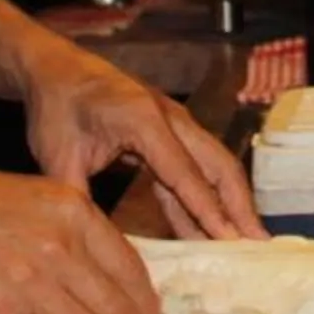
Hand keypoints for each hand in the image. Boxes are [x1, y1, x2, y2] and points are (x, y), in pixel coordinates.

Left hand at [24, 44, 264, 239]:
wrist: (56, 69)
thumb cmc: (56, 107)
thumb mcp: (57, 155)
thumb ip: (77, 197)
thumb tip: (87, 243)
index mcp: (144, 120)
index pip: (184, 173)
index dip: (208, 209)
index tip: (229, 240)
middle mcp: (169, 119)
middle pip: (218, 164)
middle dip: (240, 204)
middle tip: (257, 243)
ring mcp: (173, 124)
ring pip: (213, 165)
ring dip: (230, 201)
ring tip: (245, 240)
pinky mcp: (168, 133)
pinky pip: (193, 168)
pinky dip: (203, 197)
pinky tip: (207, 229)